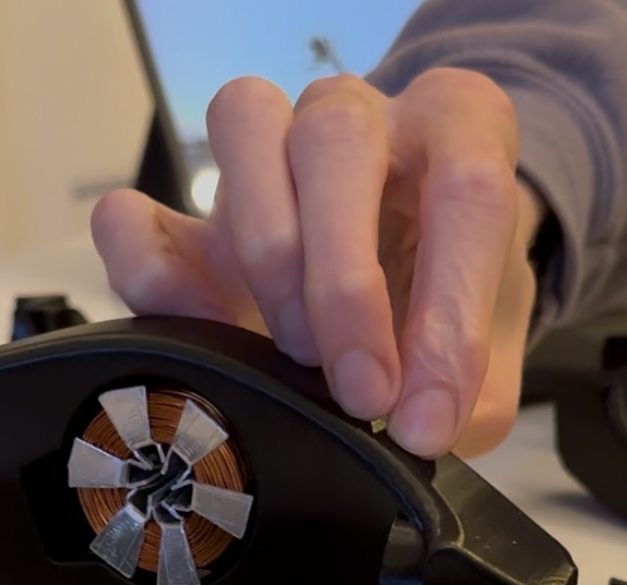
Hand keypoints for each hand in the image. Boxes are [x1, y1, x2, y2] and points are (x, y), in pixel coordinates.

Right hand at [92, 68, 540, 457]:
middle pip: (337, 137)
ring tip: (292, 353)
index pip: (465, 187)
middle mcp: (359, 116)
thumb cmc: (451, 294)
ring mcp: (265, 150)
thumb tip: (419, 427)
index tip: (425, 418)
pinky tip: (192, 327)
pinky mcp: (186, 214)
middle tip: (360, 392)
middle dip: (346, 284)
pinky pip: (133, 214)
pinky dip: (145, 270)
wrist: (400, 278)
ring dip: (267, 254)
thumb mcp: (493, 344)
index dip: (448, 315)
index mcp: (458, 127)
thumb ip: (473, 388)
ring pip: (241, 127)